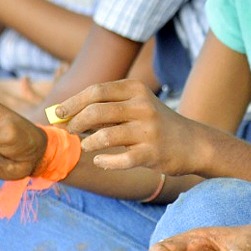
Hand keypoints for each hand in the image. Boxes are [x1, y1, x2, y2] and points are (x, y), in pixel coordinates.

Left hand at [52, 79, 201, 173]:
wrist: (192, 144)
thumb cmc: (154, 124)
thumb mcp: (135, 106)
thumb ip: (104, 107)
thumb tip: (64, 113)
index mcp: (136, 90)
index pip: (96, 91)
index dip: (72, 102)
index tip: (57, 113)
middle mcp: (143, 107)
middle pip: (96, 111)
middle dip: (76, 122)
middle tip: (69, 131)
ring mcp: (149, 131)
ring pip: (105, 136)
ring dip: (88, 143)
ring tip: (87, 145)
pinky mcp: (152, 154)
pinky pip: (119, 160)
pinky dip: (105, 161)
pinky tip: (101, 161)